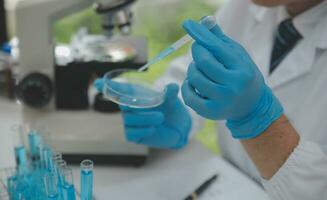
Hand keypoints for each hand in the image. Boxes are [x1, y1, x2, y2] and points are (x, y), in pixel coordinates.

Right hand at [94, 79, 191, 148]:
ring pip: (129, 119)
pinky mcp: (133, 135)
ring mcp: (130, 122)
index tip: (99, 83)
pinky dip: (143, 130)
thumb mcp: (172, 100)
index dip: (107, 86)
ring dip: (145, 117)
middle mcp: (130, 108)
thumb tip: (172, 87)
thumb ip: (170, 94)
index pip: (119, 89)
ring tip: (160, 117)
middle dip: (128, 103)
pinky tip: (153, 128)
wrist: (179, 127)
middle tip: (132, 103)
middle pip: (122, 104)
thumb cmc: (172, 109)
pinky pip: (132, 132)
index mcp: (136, 96)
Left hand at [181, 20, 282, 138]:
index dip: (202, 38)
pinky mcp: (210, 112)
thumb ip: (221, 41)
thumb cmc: (242, 76)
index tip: (191, 28)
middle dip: (197, 52)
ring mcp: (221, 101)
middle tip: (198, 51)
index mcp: (241, 70)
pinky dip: (186, 87)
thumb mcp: (238, 57)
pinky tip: (192, 83)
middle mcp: (233, 86)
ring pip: (195, 78)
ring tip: (198, 69)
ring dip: (192, 69)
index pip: (217, 49)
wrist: (251, 106)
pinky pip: (189, 96)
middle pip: (204, 62)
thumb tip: (204, 22)